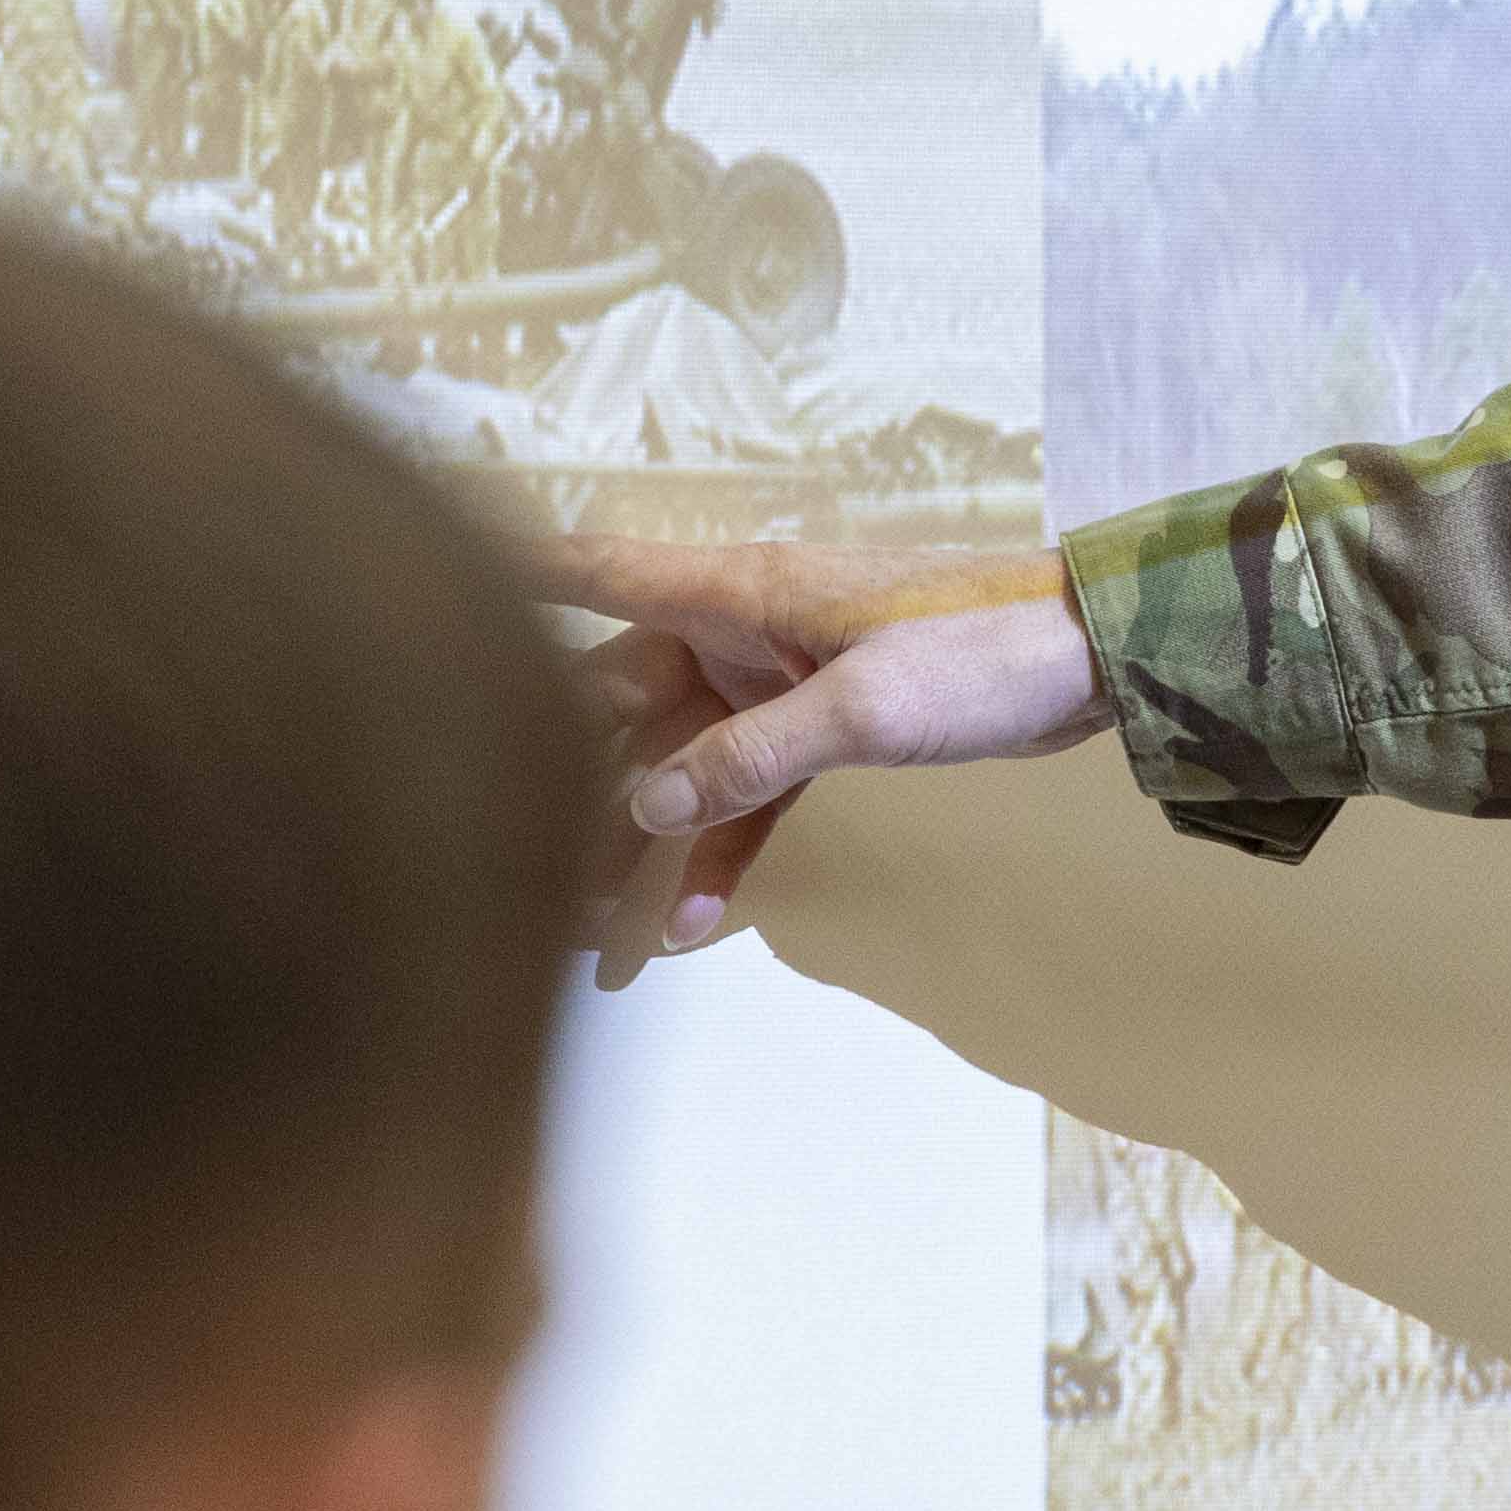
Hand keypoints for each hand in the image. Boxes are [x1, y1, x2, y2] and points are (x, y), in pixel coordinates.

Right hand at [550, 538, 1102, 985]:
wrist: (1094, 660)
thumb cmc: (985, 651)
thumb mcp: (865, 706)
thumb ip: (750, 756)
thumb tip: (644, 807)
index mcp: (739, 593)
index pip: (598, 573)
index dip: (508, 576)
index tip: (415, 572)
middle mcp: (740, 632)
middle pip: (618, 702)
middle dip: (558, 780)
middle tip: (496, 865)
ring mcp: (777, 684)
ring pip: (677, 767)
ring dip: (633, 846)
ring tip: (579, 939)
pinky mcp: (820, 732)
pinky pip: (745, 799)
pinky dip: (715, 857)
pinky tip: (679, 928)